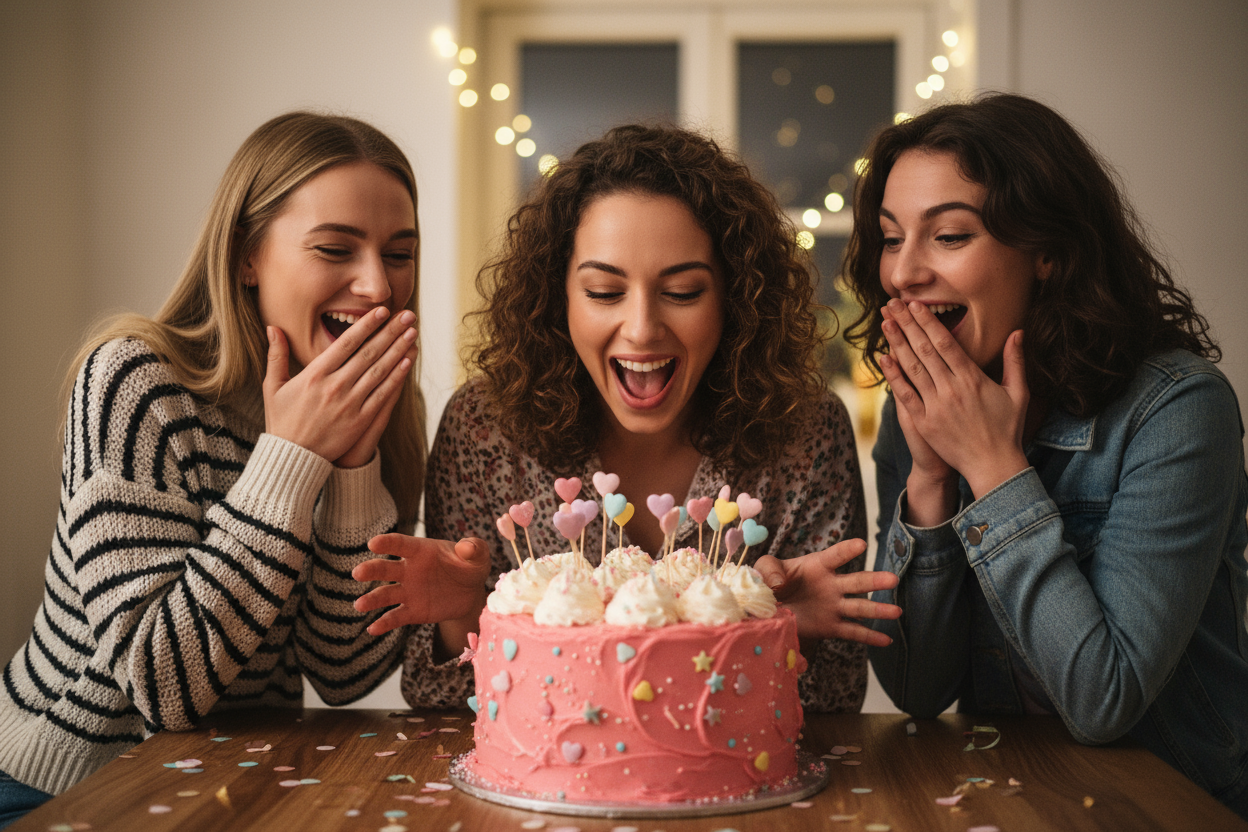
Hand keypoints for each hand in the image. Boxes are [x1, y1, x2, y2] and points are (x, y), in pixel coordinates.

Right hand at [263, 307, 417, 464]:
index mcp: (314, 374)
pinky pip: (383, 394)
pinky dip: (396, 377)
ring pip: (380, 371)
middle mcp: (334, 386)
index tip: (382, 310)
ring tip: (412, 333)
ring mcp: (350, 403)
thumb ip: (276, 355)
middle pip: (369, 353)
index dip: (367, 325)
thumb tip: (272, 327)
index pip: (346, 343)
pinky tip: (407, 361)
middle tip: (407, 315)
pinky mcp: (360, 420)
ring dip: (398, 349)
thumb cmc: (282, 420)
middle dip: (390, 331)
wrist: (292, 458)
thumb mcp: (273, 386)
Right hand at [352, 534, 490, 636]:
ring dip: (372, 599)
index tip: (373, 543)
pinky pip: (396, 617)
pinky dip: (384, 623)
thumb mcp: (478, 555)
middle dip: (371, 570)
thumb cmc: (471, 566)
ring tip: (359, 605)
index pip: (401, 544)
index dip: (388, 542)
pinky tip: (373, 629)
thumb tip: (465, 548)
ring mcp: (409, 591)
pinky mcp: (413, 611)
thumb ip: (474, 548)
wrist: (472, 593)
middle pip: (386, 568)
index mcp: (422, 551)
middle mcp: (409, 570)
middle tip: (358, 573)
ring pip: (386, 594)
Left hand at [753, 539, 901, 645]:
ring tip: (897, 611)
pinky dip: (869, 637)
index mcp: (817, 566)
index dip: (847, 550)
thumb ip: (768, 570)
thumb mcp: (764, 569)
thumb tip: (778, 583)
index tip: (861, 544)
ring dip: (878, 609)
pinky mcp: (831, 626)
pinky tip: (887, 640)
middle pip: (856, 582)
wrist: (770, 607)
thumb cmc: (771, 581)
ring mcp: (834, 606)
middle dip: (874, 581)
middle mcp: (831, 585)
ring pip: (859, 607)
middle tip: (892, 579)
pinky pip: (853, 631)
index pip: (835, 556)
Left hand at [879, 299, 1029, 501]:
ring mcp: (936, 406)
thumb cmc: (1007, 430)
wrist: (993, 466)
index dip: (928, 322)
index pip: (946, 343)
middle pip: (924, 349)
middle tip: (892, 304)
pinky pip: (905, 394)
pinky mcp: (925, 423)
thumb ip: (1015, 361)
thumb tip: (1017, 332)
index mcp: (973, 379)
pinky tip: (883, 358)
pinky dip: (894, 376)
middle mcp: (952, 389)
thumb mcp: (1018, 393)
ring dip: (896, 343)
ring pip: (912, 368)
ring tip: (885, 322)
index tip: (915, 305)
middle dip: (907, 324)